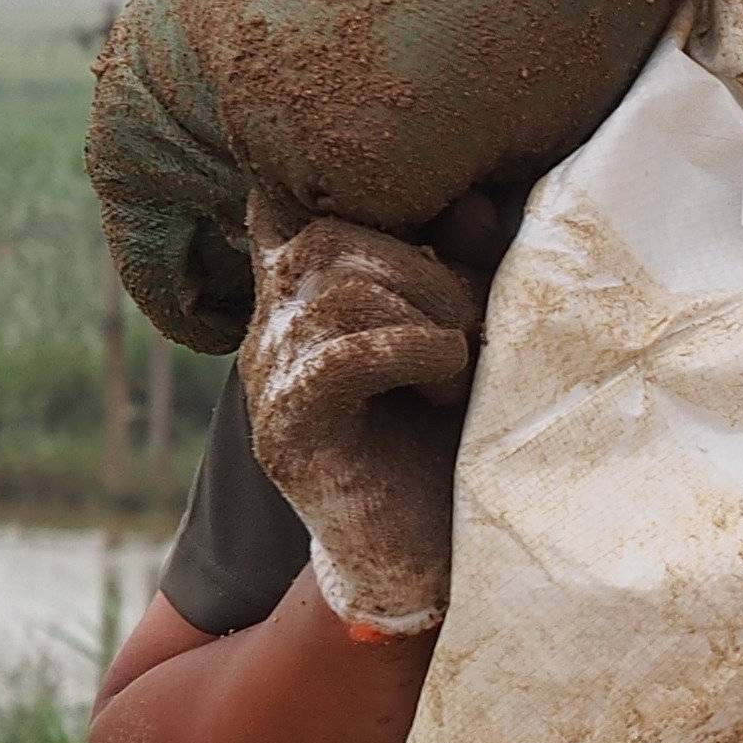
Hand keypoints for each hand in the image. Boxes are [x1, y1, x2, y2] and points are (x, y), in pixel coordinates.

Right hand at [240, 188, 485, 639]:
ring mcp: (268, 381)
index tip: (434, 220)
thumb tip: (469, 200)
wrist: (445, 550)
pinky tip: (444, 387)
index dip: (346, 192)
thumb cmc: (459, 433)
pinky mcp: (285, 434)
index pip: (282, 205)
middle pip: (328, 236)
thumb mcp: (470, 328)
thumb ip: (463, 261)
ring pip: (339, 290)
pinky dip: (418, 355)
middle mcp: (270, 330)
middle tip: (474, 325)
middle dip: (427, 268)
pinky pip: (345, 354)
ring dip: (430, 316)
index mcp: (305, 296)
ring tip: (460, 364)